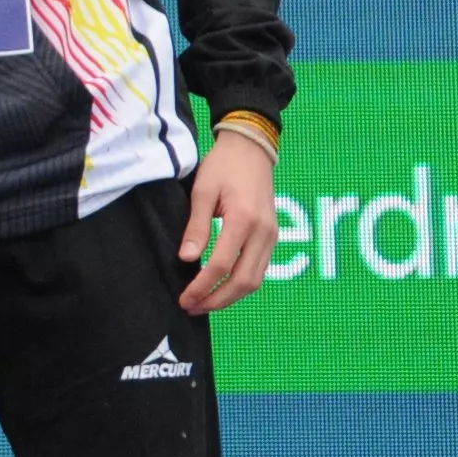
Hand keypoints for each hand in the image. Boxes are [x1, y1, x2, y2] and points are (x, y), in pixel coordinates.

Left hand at [176, 130, 276, 313]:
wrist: (252, 149)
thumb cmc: (223, 166)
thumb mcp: (202, 191)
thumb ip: (196, 226)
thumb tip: (187, 259)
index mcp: (244, 219)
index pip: (221, 265)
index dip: (201, 286)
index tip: (184, 298)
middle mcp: (263, 232)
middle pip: (243, 281)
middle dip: (217, 300)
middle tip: (192, 307)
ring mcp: (273, 236)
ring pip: (255, 280)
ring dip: (230, 297)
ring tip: (204, 303)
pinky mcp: (273, 237)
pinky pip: (259, 270)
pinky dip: (241, 284)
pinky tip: (221, 288)